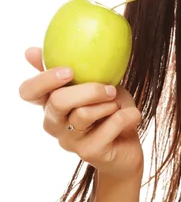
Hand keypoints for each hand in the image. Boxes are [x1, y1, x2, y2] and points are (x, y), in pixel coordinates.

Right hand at [19, 47, 143, 179]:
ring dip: (110, 103)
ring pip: (83, 113)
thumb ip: (77, 68)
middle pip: (57, 101)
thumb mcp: (97, 84)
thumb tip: (32, 49)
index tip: (68, 70)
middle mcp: (54, 123)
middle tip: (110, 88)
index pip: (28, 92)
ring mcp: (69, 140)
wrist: (128, 147)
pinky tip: (132, 116)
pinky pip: (111, 124)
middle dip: (89, 89)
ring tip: (119, 104)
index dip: (44, 80)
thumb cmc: (111, 111)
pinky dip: (128, 115)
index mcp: (51, 103)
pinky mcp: (88, 152)